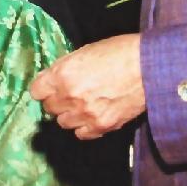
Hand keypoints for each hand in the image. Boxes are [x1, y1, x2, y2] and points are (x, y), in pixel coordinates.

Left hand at [30, 33, 145, 139]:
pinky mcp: (103, 125)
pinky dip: (84, 126)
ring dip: (69, 114)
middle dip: (56, 100)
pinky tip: (92, 116)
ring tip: (82, 105)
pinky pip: (82, 134)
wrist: (150, 66)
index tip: (49, 87)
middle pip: (49, 108)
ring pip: (63, 123)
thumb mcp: (85, 51)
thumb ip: (65, 68)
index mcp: (62, 74)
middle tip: (69, 94)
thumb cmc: (119, 52)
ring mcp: (86, 113)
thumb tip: (53, 78)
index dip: (43, 88)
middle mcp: (70, 96)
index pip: (36, 91)